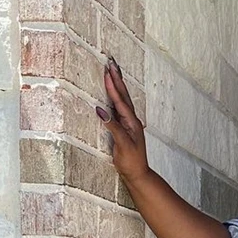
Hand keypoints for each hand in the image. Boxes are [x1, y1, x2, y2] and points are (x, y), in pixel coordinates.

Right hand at [97, 57, 149, 183]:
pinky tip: (112, 95)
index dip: (113, 85)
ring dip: (117, 86)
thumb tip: (100, 109)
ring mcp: (129, 124)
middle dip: (117, 79)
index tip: (107, 70)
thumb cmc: (131, 161)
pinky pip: (119, 108)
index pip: (120, 100)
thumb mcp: (122, 144)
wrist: (138, 174)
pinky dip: (115, 98)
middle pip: (123, 96)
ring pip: (122, 100)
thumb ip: (112, 126)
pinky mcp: (124, 129)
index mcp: (132, 122)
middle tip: (111, 63)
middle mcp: (132, 121)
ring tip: (112, 73)